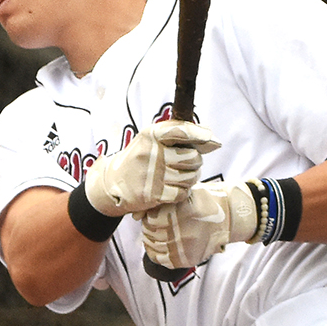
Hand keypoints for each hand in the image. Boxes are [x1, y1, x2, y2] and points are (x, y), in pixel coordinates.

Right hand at [82, 120, 218, 216]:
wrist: (113, 182)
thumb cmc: (141, 158)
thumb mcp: (153, 140)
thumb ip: (180, 135)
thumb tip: (213, 139)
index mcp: (151, 135)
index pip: (181, 131)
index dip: (200, 135)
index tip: (213, 140)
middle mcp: (151, 153)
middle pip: (192, 158)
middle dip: (196, 162)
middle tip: (187, 164)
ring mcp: (152, 175)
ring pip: (190, 177)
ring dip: (190, 178)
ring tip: (180, 176)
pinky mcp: (153, 194)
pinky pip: (182, 193)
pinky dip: (181, 192)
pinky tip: (173, 188)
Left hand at [141, 182, 257, 269]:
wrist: (227, 218)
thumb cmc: (202, 203)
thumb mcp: (183, 195)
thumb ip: (160, 203)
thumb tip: (135, 216)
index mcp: (181, 212)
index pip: (151, 219)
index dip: (149, 217)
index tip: (154, 216)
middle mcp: (182, 230)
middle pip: (150, 233)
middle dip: (149, 229)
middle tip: (157, 226)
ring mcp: (184, 247)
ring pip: (153, 247)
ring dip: (152, 241)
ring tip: (160, 235)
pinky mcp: (187, 259)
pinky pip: (162, 260)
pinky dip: (157, 254)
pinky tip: (161, 247)